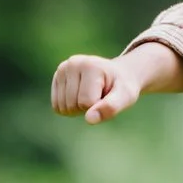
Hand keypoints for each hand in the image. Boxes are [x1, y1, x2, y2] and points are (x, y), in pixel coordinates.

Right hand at [52, 49, 166, 122]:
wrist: (118, 75)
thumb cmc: (122, 86)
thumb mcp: (126, 97)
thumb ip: (110, 107)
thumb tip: (89, 119)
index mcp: (91, 66)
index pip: (86, 102)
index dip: (98, 106)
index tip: (108, 94)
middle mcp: (73, 63)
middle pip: (72, 105)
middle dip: (87, 108)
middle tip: (99, 95)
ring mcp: (63, 69)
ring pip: (62, 107)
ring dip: (77, 109)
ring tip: (91, 94)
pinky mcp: (57, 76)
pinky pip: (56, 106)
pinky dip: (68, 108)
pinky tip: (80, 95)